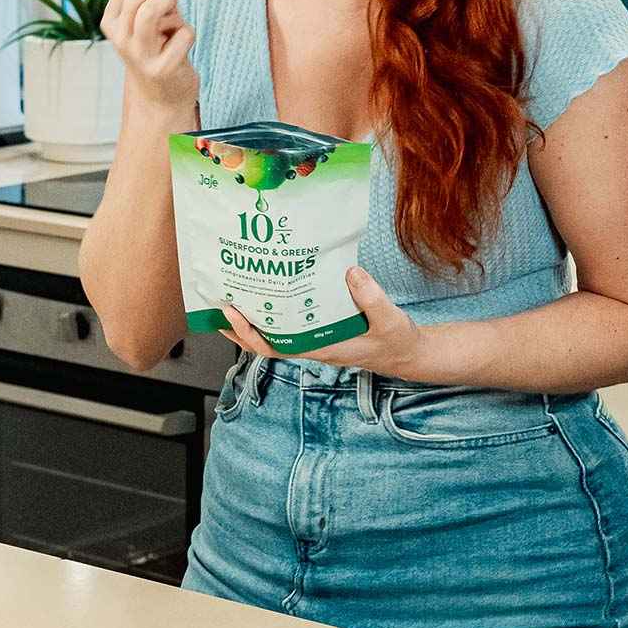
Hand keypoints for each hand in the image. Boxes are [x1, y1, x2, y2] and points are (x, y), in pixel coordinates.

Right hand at [100, 0, 196, 110]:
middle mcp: (119, 35)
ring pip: (148, 13)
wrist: (163, 96)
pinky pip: (181, 38)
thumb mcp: (161, 12)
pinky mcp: (160, 69)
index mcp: (113, 17)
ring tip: (172, 0)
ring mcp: (138, 54)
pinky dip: (188, 33)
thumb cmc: (160, 46)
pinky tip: (183, 42)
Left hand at [218, 266, 425, 379]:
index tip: (232, 314)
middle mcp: (314, 346)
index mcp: (323, 347)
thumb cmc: (397, 341)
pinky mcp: (324, 332)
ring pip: (276, 336)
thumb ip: (371, 297)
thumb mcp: (389, 319)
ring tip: (237, 297)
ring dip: (254, 321)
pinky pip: (292, 327)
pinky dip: (277, 315)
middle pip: (266, 344)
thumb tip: (350, 272)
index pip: (276, 347)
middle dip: (239, 328)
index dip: (250, 334)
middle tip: (219, 303)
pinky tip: (274, 296)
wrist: (408, 354)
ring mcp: (317, 341)